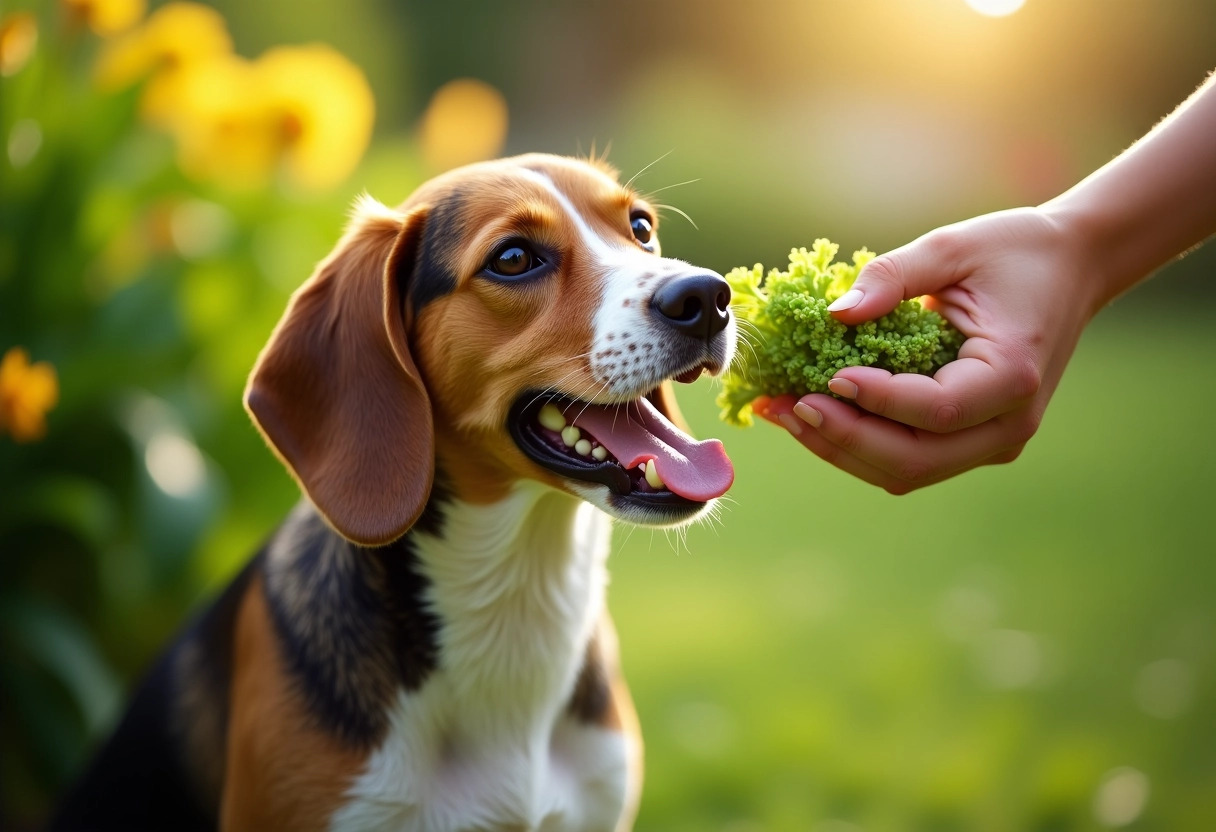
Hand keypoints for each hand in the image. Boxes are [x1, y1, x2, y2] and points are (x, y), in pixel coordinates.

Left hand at [754, 206, 1101, 492]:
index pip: (937, 409)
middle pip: (914, 459)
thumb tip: (835, 312)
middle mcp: (1008, 424)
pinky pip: (909, 460)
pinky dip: (857, 445)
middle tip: (785, 406)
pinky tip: (812, 416)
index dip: (877, 400)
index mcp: (1013, 375)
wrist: (1071, 269)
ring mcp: (992, 441)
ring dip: (840, 449)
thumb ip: (892, 276)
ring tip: (782, 412)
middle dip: (843, 438)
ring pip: (906, 472)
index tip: (827, 375)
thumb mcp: (952, 247)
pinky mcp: (972, 443)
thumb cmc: (1014, 251)